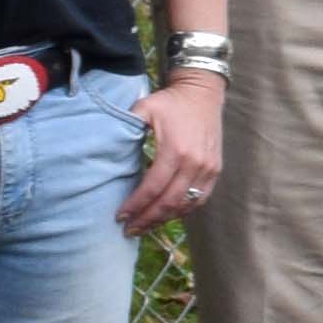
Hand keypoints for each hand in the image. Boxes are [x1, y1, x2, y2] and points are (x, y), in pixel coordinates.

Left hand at [123, 72, 225, 228]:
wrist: (202, 93)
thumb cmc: (170, 102)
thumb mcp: (144, 109)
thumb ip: (127, 128)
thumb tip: (107, 151)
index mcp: (175, 150)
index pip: (153, 188)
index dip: (135, 205)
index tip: (119, 216)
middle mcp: (195, 163)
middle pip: (169, 202)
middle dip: (147, 219)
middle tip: (129, 229)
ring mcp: (208, 168)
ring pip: (185, 205)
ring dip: (164, 218)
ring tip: (145, 225)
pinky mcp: (215, 170)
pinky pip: (200, 199)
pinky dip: (183, 210)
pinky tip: (167, 214)